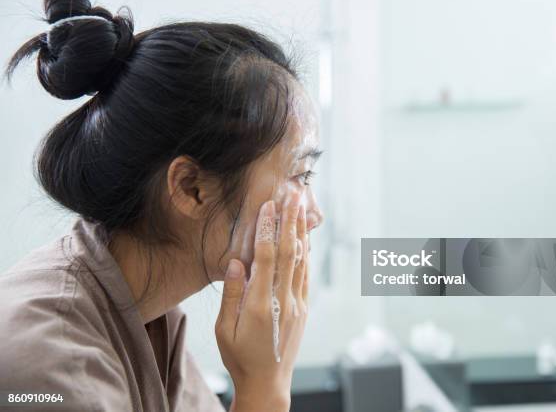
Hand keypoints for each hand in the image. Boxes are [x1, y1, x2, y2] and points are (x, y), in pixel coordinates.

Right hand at [215, 192, 309, 411]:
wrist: (268, 384)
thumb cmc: (241, 358)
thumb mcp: (225, 331)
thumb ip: (231, 295)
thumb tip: (236, 263)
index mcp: (260, 305)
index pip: (265, 258)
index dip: (267, 230)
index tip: (268, 206)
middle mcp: (283, 301)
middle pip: (288, 253)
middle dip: (291, 222)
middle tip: (293, 196)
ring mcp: (297, 304)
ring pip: (301, 261)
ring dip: (301, 232)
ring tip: (301, 208)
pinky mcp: (303, 308)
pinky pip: (306, 275)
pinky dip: (306, 254)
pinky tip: (305, 239)